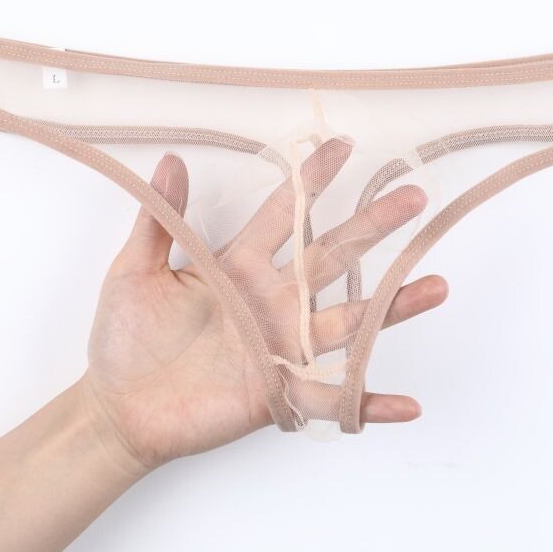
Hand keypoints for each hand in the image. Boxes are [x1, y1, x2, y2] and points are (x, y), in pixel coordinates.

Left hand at [78, 139, 447, 472]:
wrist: (117, 407)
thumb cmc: (124, 339)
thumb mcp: (134, 270)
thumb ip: (158, 220)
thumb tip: (170, 159)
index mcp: (238, 265)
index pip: (284, 213)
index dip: (312, 180)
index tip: (342, 145)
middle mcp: (270, 300)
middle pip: (332, 257)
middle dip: (373, 227)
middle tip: (414, 198)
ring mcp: (280, 346)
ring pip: (346, 322)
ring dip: (391, 307)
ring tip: (435, 286)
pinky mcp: (279, 392)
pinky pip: (331, 398)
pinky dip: (368, 404)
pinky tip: (407, 405)